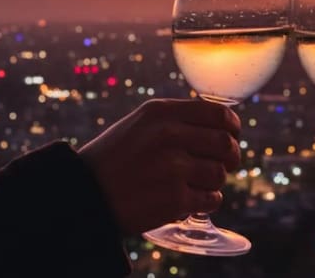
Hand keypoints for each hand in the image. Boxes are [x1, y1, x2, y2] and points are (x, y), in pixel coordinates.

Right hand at [79, 98, 240, 234]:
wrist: (82, 195)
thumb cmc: (114, 159)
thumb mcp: (140, 124)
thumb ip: (177, 120)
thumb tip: (221, 124)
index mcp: (161, 113)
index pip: (218, 114)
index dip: (233, 127)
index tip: (233, 135)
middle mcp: (169, 136)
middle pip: (226, 144)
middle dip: (231, 156)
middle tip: (226, 163)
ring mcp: (173, 168)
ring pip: (220, 174)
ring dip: (215, 181)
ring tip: (197, 184)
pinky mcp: (174, 199)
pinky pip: (211, 199)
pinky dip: (207, 201)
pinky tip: (191, 200)